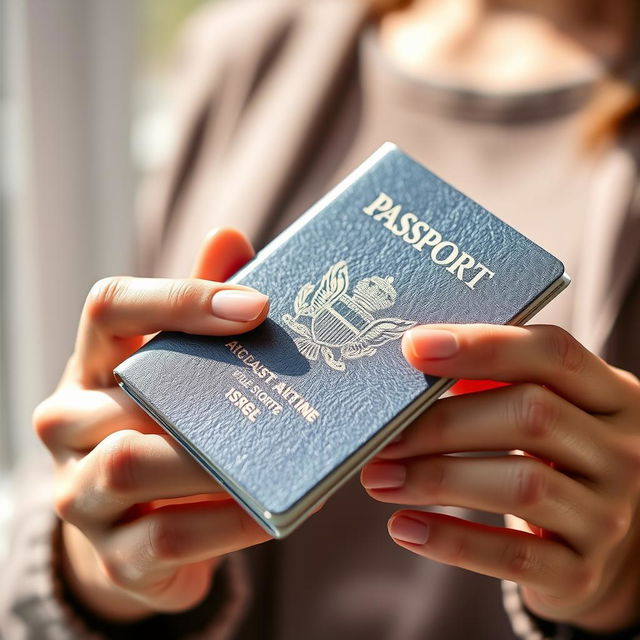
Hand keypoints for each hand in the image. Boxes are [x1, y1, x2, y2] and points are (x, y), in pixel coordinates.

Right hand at [33, 228, 271, 620]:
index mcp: (91, 365)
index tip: (258, 306)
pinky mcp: (114, 555)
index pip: (109, 308)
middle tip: (290, 391)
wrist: (140, 527)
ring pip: (134, 468)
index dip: (179, 300)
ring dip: (221, 462)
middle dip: (212, 398)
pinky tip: (283, 507)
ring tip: (289, 453)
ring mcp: (81, 494)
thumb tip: (230, 238)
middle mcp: (68, 424)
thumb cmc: (165, 427)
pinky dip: (235, 520)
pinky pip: (171, 536)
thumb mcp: (176, 367)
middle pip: (127, 401)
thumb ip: (200, 308)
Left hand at [360, 323, 639, 631]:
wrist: (598, 542)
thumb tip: (413, 359)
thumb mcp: (543, 411)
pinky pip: (514, 557)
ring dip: (437, 479)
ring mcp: (608, 515)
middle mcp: (621, 451)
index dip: (482, 345)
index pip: (552, 353)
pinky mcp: (583, 572)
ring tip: (377, 477)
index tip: (413, 346)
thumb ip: (492, 382)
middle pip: (531, 416)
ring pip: (522, 486)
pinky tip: (403, 527)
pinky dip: (452, 540)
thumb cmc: (551, 458)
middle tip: (382, 435)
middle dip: (444, 423)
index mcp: (610, 395)